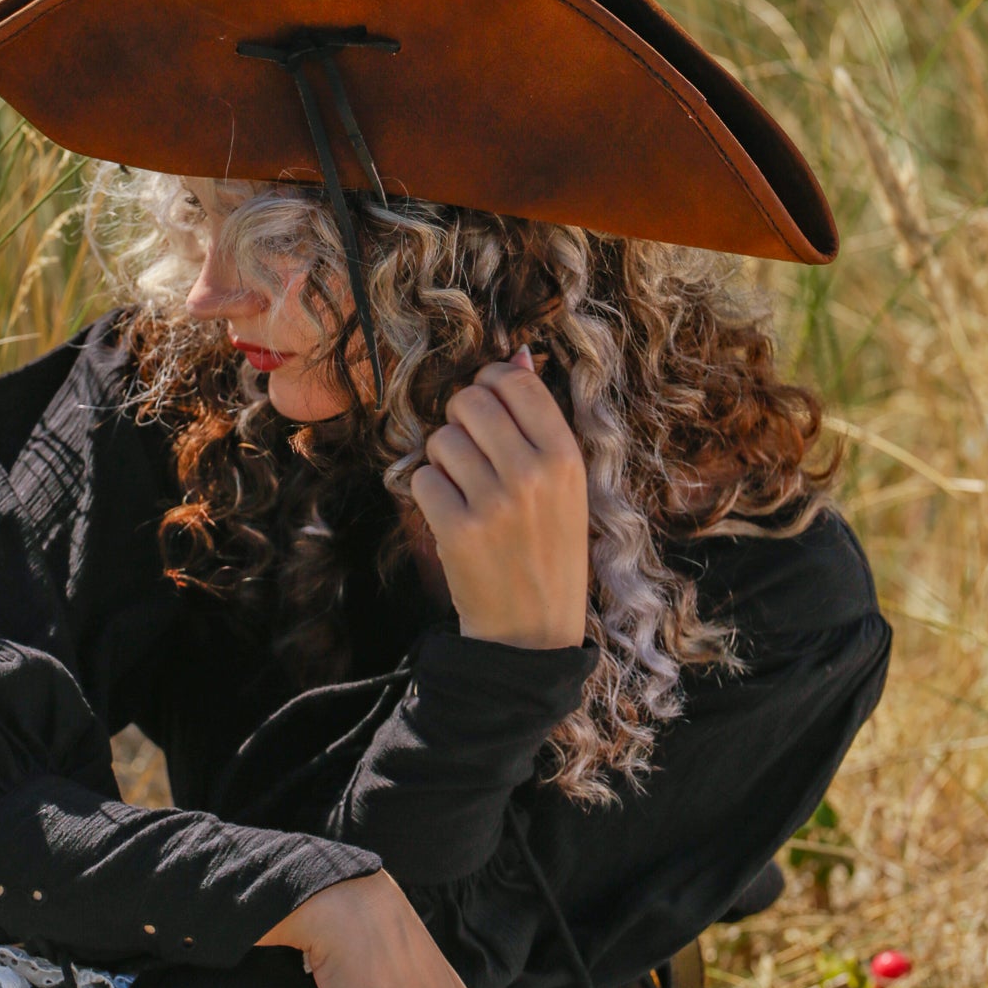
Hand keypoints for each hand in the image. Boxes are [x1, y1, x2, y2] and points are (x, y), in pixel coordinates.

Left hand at [409, 348, 588, 649]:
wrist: (531, 632)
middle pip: (470, 400)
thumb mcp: (565, 485)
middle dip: (460, 417)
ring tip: (465, 488)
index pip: (516, 382)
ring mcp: (493, 502)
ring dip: (442, 458)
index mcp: (566, 457)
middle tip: (470, 450)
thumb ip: (541, 421)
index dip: (492, 383)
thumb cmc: (549, 549)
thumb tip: (518, 355)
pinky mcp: (456, 529)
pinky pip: (421, 478)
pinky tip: (451, 514)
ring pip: (441, 439)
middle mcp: (532, 474)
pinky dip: (428, 493)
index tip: (488, 405)